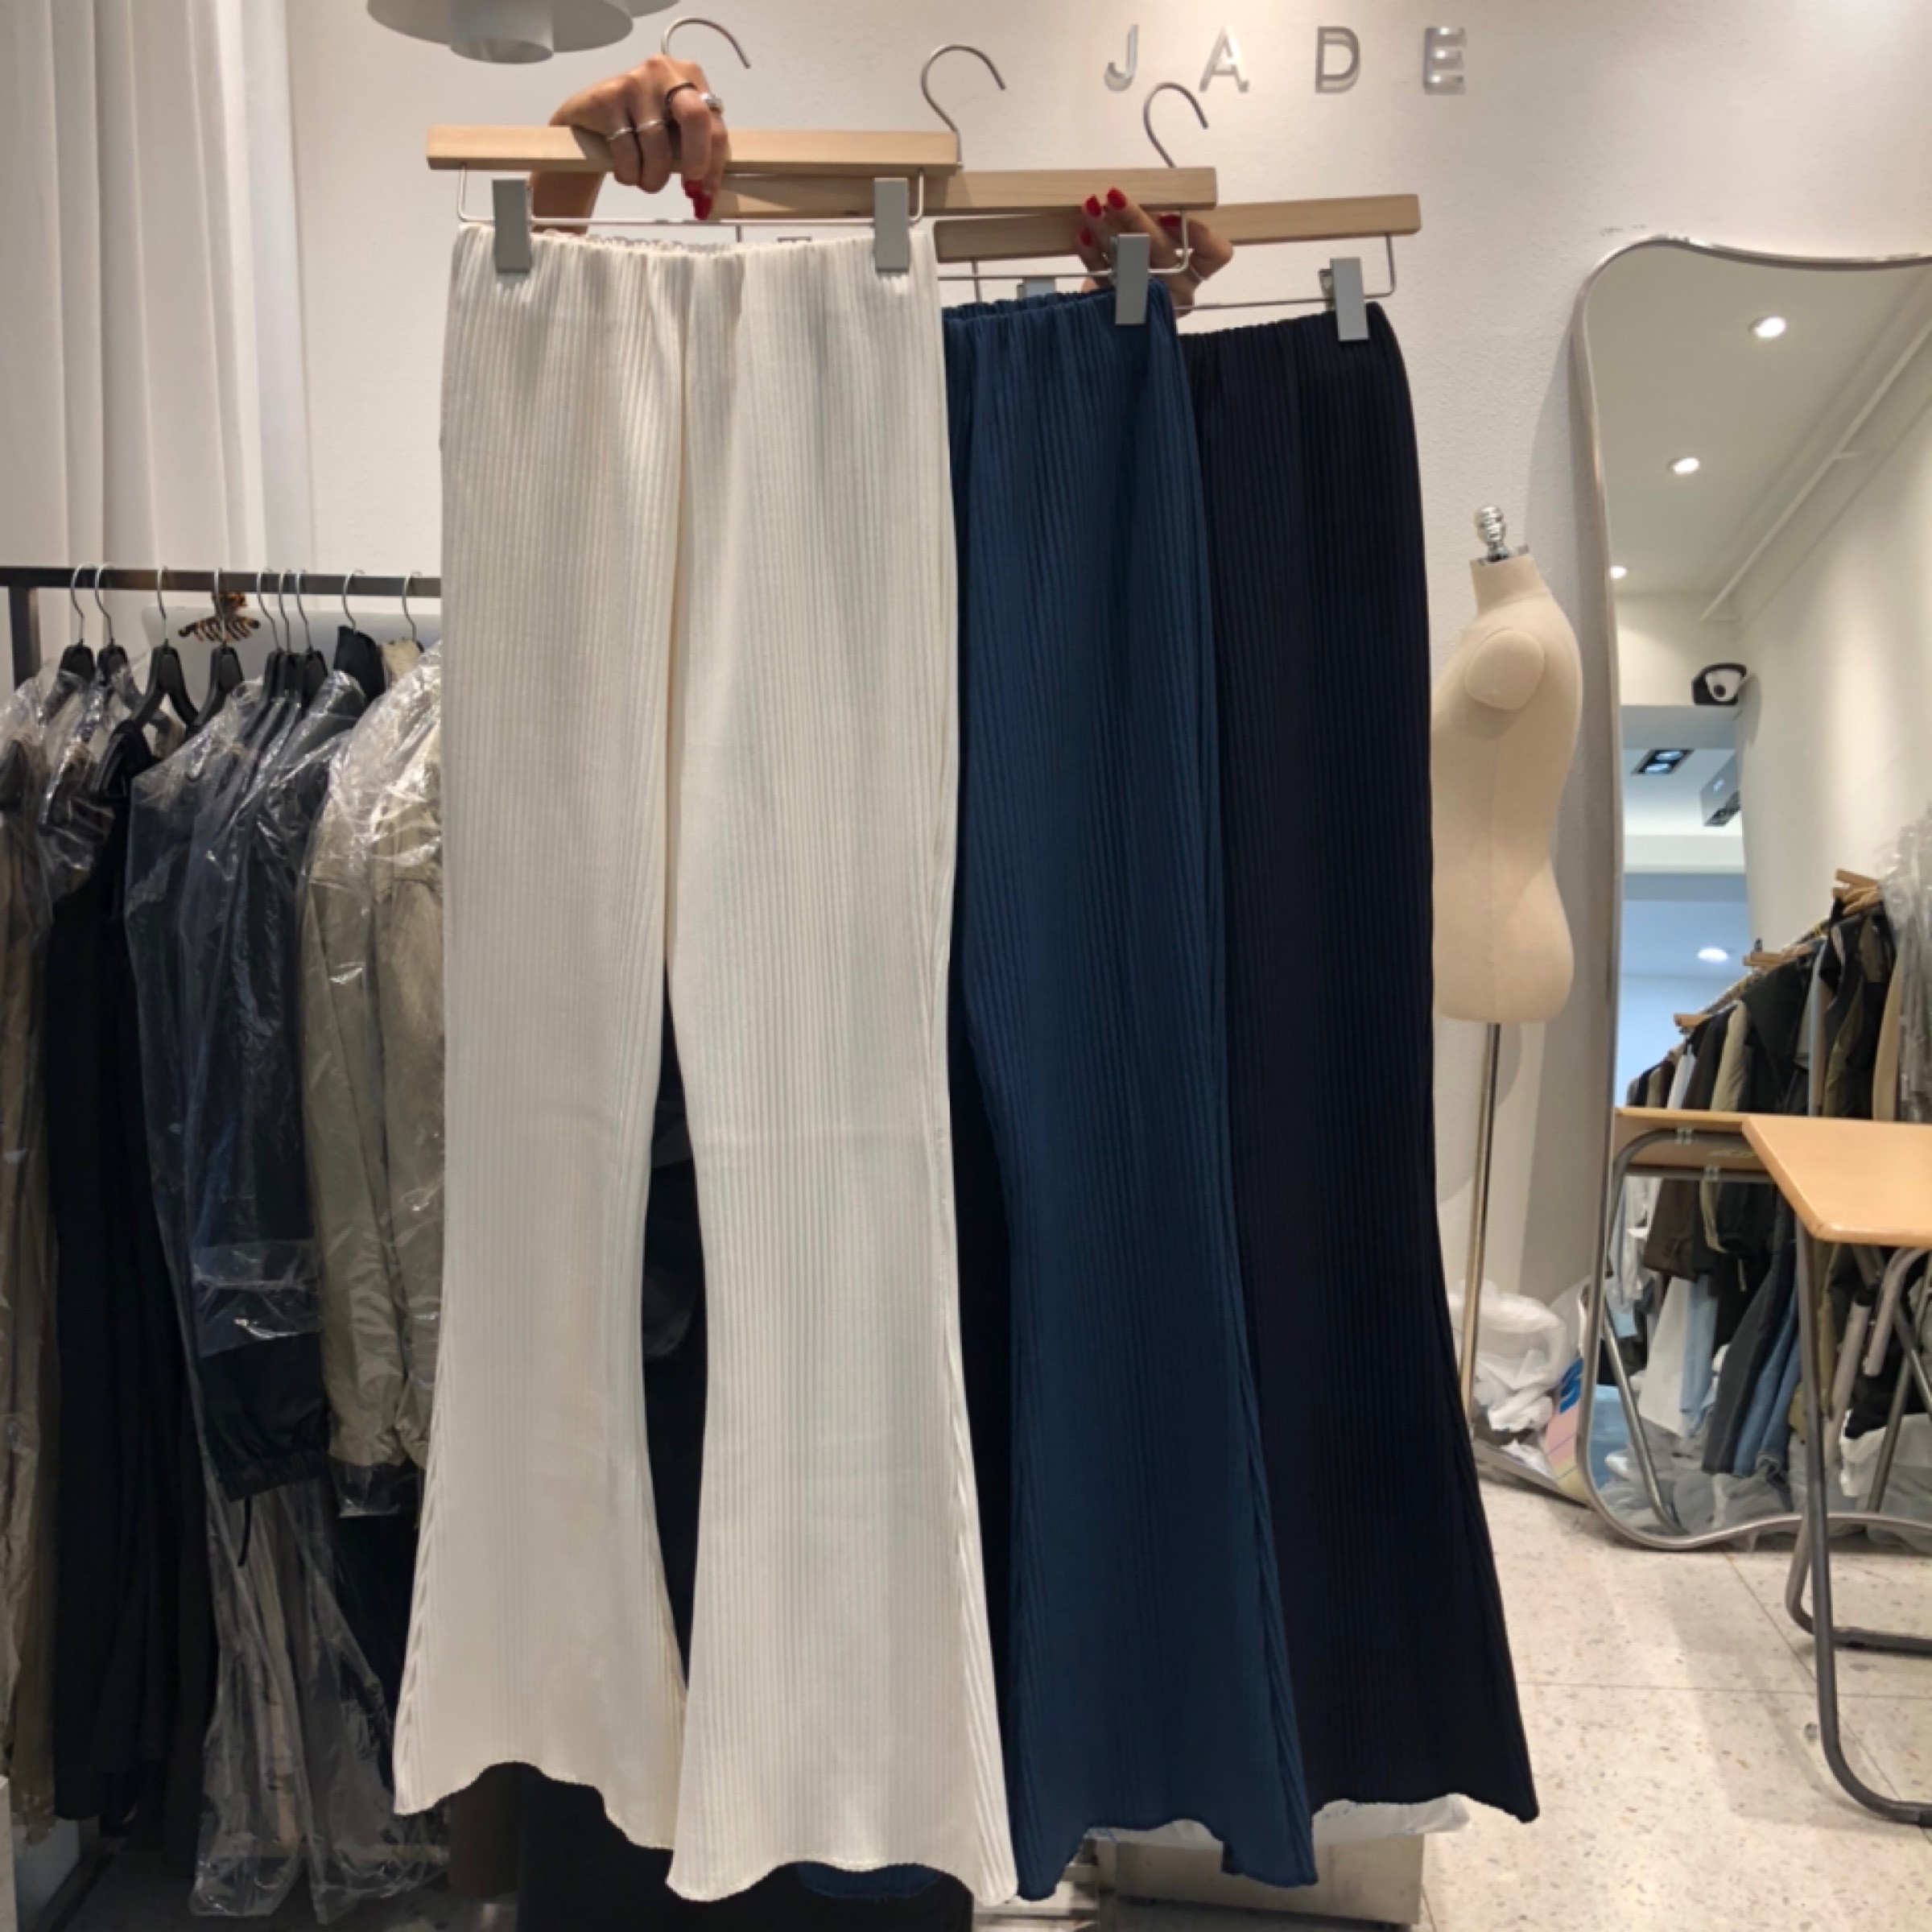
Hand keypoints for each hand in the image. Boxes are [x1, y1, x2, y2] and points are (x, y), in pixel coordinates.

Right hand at [532, 55, 730, 224]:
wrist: (590, 120)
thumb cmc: (642, 130)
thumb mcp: (675, 136)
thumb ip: (697, 154)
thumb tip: (708, 196)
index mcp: (691, 77)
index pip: (714, 125)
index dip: (715, 166)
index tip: (707, 196)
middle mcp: (665, 71)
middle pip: (695, 118)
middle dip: (695, 161)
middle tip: (689, 189)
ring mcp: (635, 82)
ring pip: (657, 146)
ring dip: (653, 178)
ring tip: (646, 181)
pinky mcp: (608, 98)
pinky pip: (627, 152)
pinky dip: (629, 174)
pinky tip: (625, 171)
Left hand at [1074, 188, 1232, 311]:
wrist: (1108, 305)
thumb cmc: (1139, 262)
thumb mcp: (1155, 237)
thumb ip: (1157, 220)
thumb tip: (1131, 191)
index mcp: (1195, 272)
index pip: (1217, 254)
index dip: (1199, 234)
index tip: (1168, 214)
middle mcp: (1179, 290)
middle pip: (1165, 253)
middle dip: (1137, 220)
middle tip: (1114, 197)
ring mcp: (1150, 304)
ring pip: (1130, 265)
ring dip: (1107, 232)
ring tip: (1090, 207)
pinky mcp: (1120, 311)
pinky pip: (1105, 280)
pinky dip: (1092, 255)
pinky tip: (1082, 236)